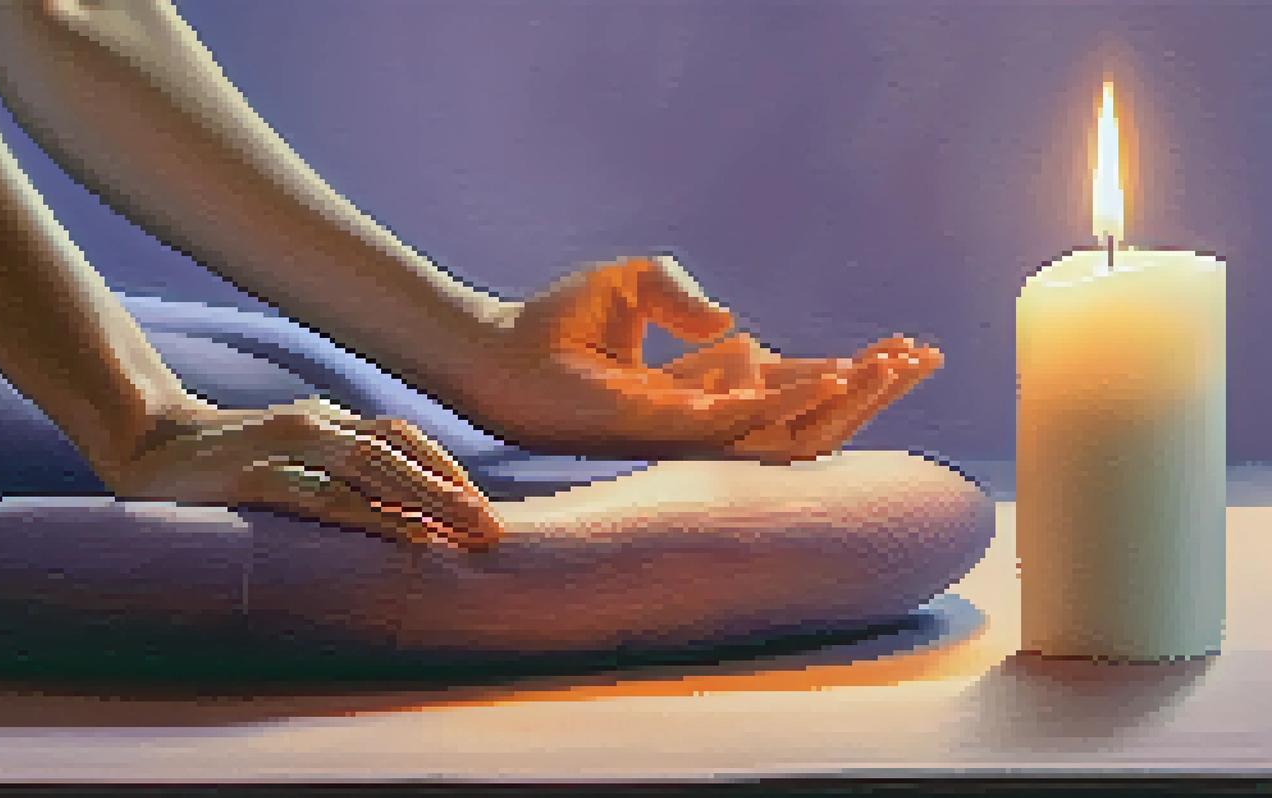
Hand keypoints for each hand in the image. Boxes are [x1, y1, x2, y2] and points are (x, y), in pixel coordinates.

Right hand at [104, 397, 503, 550]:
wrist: (144, 444)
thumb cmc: (221, 459)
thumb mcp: (286, 456)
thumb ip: (331, 470)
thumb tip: (389, 506)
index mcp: (325, 421)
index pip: (402, 437)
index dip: (446, 470)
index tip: (481, 506)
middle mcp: (315, 426)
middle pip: (401, 453)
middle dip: (453, 492)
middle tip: (494, 530)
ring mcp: (286, 448)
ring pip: (374, 470)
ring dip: (427, 502)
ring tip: (466, 534)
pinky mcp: (257, 477)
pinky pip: (326, 497)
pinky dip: (372, 517)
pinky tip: (406, 537)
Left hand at [448, 256, 940, 459]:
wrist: (498, 351)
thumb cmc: (558, 324)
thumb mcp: (636, 283)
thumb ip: (686, 295)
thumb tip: (736, 326)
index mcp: (708, 389)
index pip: (795, 386)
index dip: (852, 371)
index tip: (906, 347)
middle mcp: (708, 418)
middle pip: (810, 415)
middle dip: (870, 391)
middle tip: (923, 358)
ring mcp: (690, 431)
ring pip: (792, 429)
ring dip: (849, 399)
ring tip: (895, 365)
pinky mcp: (667, 429)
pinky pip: (747, 422)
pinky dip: (796, 398)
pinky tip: (836, 371)